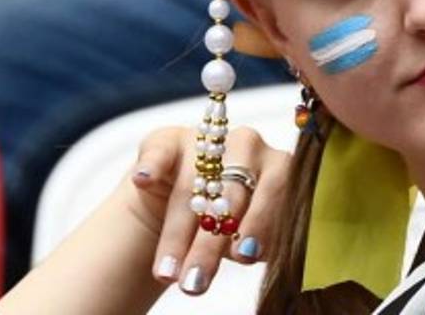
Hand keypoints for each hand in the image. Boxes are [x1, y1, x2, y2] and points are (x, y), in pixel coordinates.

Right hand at [126, 125, 291, 295]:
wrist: (194, 202)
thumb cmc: (236, 222)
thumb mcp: (255, 232)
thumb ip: (264, 239)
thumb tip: (253, 254)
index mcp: (280, 166)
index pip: (274, 194)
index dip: (260, 224)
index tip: (246, 258)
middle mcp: (248, 146)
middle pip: (230, 195)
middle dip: (210, 245)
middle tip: (196, 283)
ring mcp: (208, 141)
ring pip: (192, 186)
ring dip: (177, 232)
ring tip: (167, 273)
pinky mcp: (169, 141)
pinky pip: (160, 152)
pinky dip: (151, 166)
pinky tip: (144, 178)